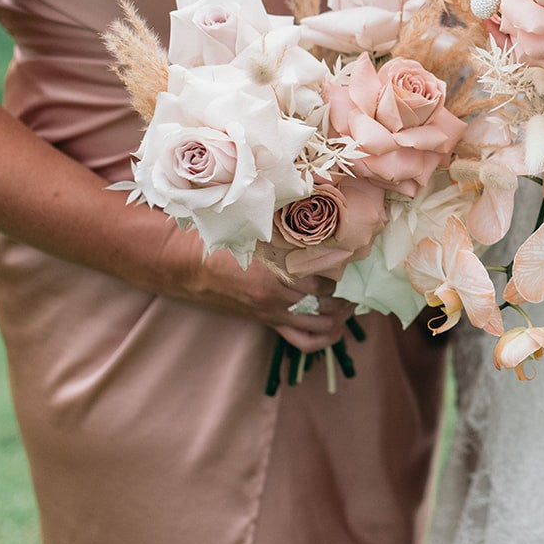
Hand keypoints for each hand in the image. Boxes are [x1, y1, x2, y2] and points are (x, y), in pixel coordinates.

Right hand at [153, 229, 353, 351]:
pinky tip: (335, 327)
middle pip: (328, 303)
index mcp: (273, 272)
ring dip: (340, 316)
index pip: (324, 277)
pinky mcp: (267, 322)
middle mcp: (276, 298)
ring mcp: (272, 313)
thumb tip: (313, 202)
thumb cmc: (218, 238)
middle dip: (348, 294)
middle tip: (358, 280)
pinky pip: (303, 341)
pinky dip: (324, 337)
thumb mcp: (252, 225)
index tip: (354, 255)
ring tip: (351, 302)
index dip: (344, 267)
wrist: (184, 265)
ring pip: (321, 325)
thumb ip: (282, 223)